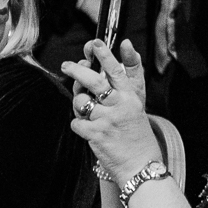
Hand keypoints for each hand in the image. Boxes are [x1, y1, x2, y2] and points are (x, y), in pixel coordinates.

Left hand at [63, 39, 159, 178]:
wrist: (140, 164)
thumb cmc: (135, 133)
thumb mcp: (136, 106)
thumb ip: (125, 83)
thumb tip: (118, 55)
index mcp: (130, 97)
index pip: (116, 71)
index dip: (105, 55)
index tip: (95, 43)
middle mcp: (120, 106)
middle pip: (94, 81)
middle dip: (77, 70)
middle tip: (67, 66)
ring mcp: (108, 120)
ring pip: (81, 101)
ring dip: (79, 104)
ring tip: (86, 111)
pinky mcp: (96, 134)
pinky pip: (76, 122)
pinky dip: (79, 125)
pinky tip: (89, 130)